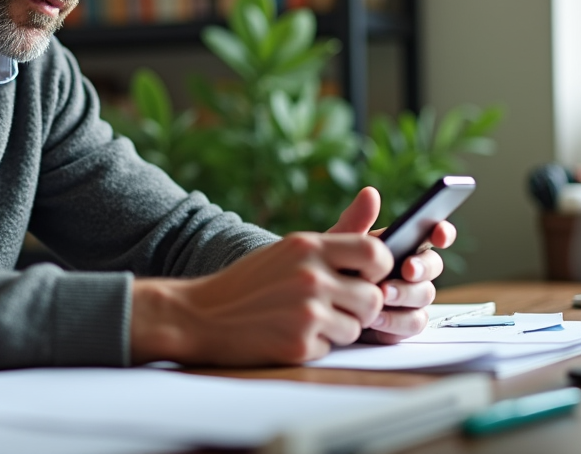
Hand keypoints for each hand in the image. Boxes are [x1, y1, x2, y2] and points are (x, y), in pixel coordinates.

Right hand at [130, 229, 390, 366]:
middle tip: (337, 307)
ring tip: (305, 320)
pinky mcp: (300, 343)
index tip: (367, 277)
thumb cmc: (248, 283)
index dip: (380, 268)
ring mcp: (306, 311)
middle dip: (361, 307)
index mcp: (308, 247)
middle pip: (373, 297)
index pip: (374, 251)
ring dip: (338, 329)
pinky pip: (332, 348)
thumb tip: (376, 232)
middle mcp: (311, 276)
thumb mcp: (285, 251)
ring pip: (357, 327)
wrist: (200, 314)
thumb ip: (330, 245)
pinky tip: (288, 334)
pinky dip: (316, 346)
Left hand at [327, 186, 455, 343]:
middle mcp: (411, 271)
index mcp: (401, 245)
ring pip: (425, 297)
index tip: (438, 234)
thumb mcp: (337, 243)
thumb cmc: (329, 268)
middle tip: (406, 269)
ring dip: (405, 295)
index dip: (442, 232)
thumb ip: (356, 221)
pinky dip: (396, 322)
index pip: (433, 235)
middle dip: (422, 267)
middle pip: (433, 267)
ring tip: (380, 294)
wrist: (314, 304)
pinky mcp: (401, 324)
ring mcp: (409, 298)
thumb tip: (370, 193)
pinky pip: (413, 323)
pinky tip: (376, 319)